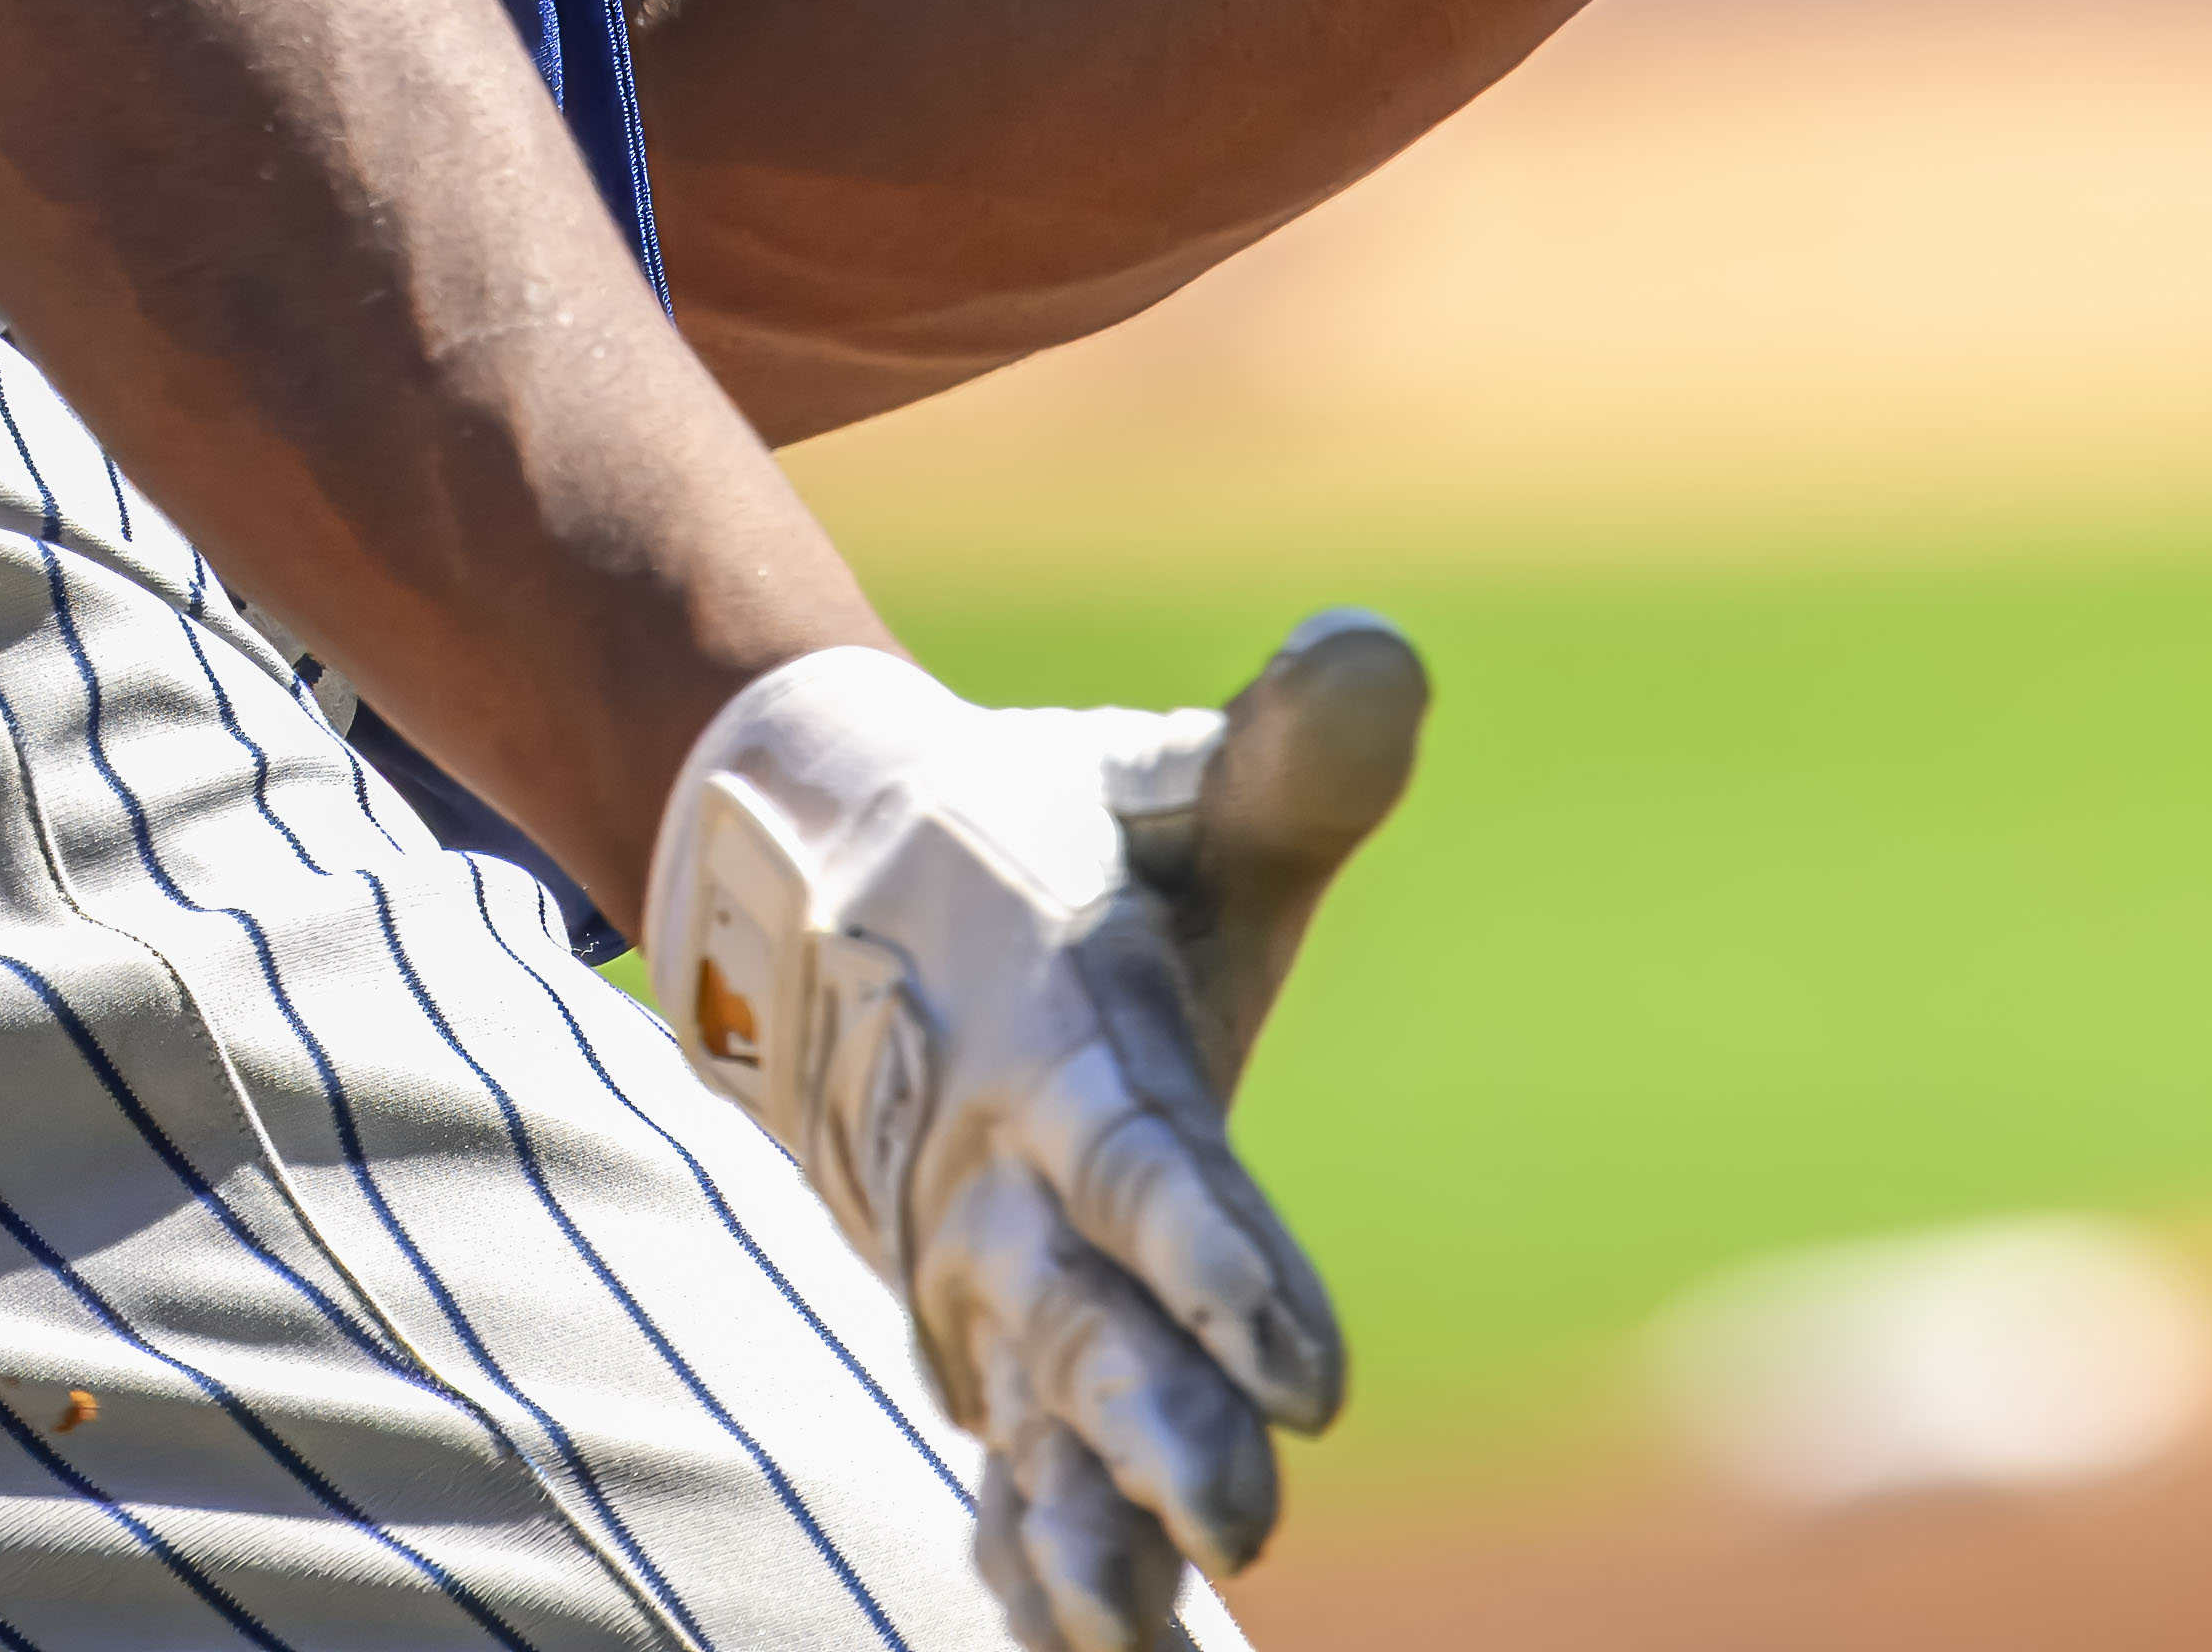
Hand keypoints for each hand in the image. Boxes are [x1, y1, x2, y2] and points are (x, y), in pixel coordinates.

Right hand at [651, 622, 1418, 1649]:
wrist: (828, 893)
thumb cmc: (1059, 840)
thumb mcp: (1162, 782)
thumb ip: (1282, 749)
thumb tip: (1383, 657)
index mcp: (1060, 1039)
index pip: (1142, 1164)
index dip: (1218, 1262)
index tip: (1311, 1372)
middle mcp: (1000, 1180)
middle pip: (1078, 1326)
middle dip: (1155, 1427)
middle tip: (1248, 1517)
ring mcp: (972, 1279)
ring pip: (1025, 1426)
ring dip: (1081, 1534)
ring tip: (1137, 1638)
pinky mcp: (972, 1342)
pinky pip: (1002, 1472)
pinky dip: (1032, 1566)